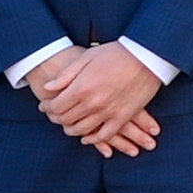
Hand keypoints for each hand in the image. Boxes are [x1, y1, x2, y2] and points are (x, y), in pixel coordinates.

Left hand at [28, 47, 154, 150]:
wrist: (148, 56)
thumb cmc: (117, 53)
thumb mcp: (87, 57)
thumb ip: (66, 75)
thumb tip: (48, 88)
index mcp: (82, 87)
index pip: (56, 106)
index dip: (47, 107)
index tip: (44, 105)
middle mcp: (93, 103)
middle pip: (66, 119)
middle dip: (56, 118)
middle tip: (53, 115)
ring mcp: (108, 112)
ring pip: (82, 130)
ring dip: (70, 129)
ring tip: (67, 125)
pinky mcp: (123, 116)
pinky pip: (105, 135)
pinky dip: (93, 139)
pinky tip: (87, 138)